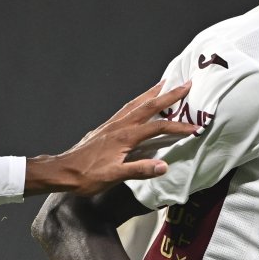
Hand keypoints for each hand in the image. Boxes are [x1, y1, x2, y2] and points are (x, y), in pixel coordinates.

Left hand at [26, 82, 197, 195]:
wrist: (63, 171)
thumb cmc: (87, 175)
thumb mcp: (114, 176)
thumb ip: (140, 170)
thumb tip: (164, 166)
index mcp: (125, 136)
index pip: (158, 127)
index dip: (178, 126)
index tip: (195, 127)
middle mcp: (120, 125)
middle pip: (149, 105)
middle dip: (169, 94)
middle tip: (186, 83)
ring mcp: (112, 124)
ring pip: (137, 103)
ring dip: (153, 92)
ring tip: (165, 83)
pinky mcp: (106, 127)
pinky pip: (127, 108)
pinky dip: (139, 101)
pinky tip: (140, 102)